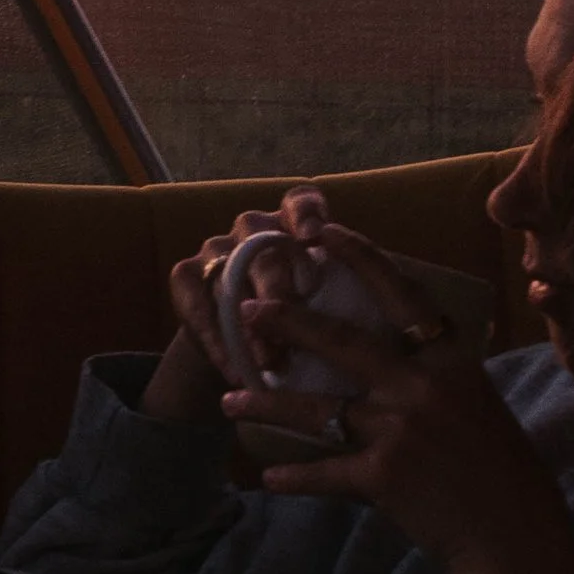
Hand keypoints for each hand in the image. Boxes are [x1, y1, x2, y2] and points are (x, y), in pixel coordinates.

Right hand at [142, 188, 331, 424]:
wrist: (246, 345)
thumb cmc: (306, 323)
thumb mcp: (335, 306)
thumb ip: (347, 296)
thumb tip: (387, 318)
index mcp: (294, 222)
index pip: (301, 203)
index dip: (306, 215)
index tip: (314, 237)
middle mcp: (254, 227)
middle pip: (265, 250)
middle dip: (280, 295)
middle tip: (295, 331)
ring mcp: (217, 247)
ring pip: (229, 278)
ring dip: (249, 325)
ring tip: (269, 362)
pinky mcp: (186, 274)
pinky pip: (196, 304)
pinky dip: (217, 341)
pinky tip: (235, 370)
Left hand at [223, 222, 573, 573]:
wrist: (514, 534)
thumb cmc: (502, 468)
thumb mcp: (478, 401)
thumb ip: (437, 374)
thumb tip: (398, 350)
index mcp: (451, 361)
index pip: (400, 294)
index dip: (360, 257)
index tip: (323, 233)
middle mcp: (423, 387)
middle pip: (342, 342)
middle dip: (289, 321)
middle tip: (249, 308)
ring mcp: (400, 431)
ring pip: (317, 409)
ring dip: (267, 403)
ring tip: (229, 399)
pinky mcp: (383, 477)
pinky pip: (323, 471)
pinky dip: (293, 476)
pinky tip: (264, 477)